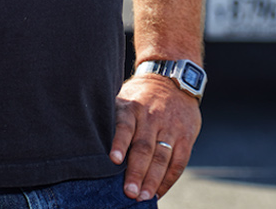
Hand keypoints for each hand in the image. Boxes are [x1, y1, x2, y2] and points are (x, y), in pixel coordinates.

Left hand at [109, 71, 201, 200]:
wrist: (172, 78)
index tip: (113, 160)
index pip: (125, 125)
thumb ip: (112, 121)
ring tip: (144, 197)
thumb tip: (89, 146)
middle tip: (129, 193)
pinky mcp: (186, 135)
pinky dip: (169, 179)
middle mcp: (152, 117)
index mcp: (133, 108)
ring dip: (153, 180)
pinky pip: (179, 161)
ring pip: (163, 156)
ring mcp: (171, 127)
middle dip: (137, 172)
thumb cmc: (140, 97)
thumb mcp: (124, 99)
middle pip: (145, 147)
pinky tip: (159, 192)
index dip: (120, 142)